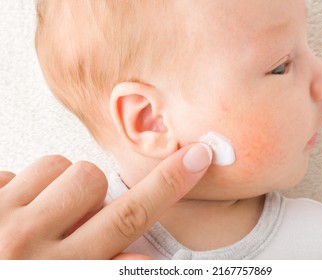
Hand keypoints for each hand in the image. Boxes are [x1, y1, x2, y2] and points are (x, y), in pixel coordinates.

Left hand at [0, 143, 211, 258]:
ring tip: (45, 216)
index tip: (196, 156)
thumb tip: (146, 257)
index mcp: (62, 270)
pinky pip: (15, 170)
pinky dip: (23, 188)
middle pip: (90, 178)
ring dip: (58, 187)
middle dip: (91, 192)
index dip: (169, 184)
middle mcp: (27, 241)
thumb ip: (109, 271)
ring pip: (55, 165)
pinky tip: (14, 215)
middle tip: (75, 219)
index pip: (131, 218)